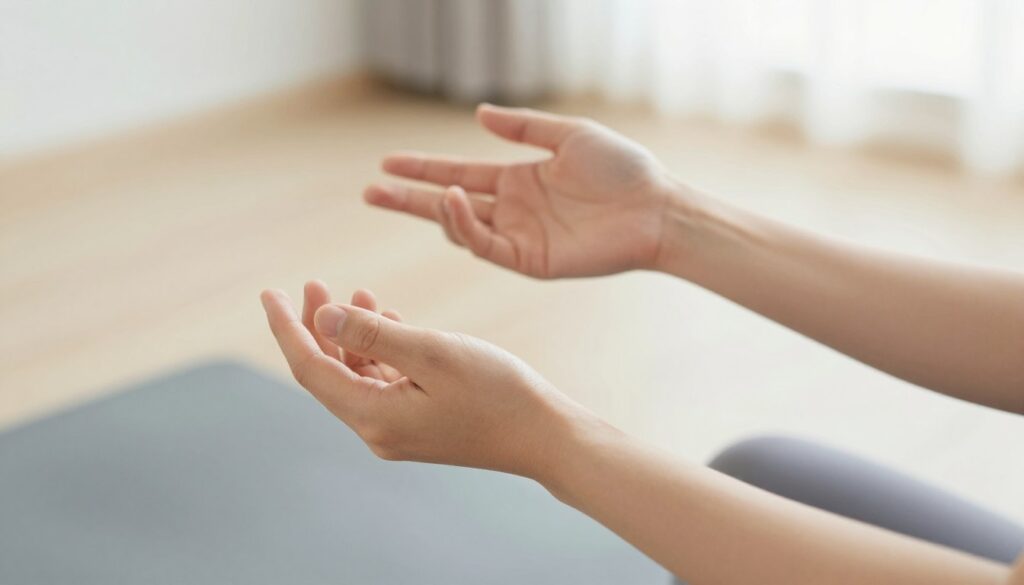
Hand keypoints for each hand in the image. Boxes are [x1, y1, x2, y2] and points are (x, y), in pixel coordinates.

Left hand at [261, 284, 598, 478]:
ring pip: (357, 374)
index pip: (309, 368)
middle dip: (317, 326)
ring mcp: (397, 430)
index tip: (268, 292)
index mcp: (373, 417)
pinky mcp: (417, 424)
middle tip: (314, 282)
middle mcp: (377, 430)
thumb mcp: (432, 352)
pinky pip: (384, 382)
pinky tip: (392, 319)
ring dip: (353, 334)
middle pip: (328, 372)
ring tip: (362, 292)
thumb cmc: (498, 393)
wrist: (546, 437)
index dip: (286, 328)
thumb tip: (321, 317)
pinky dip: (380, 349)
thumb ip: (372, 334)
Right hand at [364, 105, 675, 277]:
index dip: (422, 170)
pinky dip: (464, 226)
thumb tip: (478, 114)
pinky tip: (453, 201)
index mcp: (518, 180)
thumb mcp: (569, 135)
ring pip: (460, 228)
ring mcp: (519, 237)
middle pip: (447, 205)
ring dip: (434, 211)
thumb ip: (523, 127)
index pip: (457, 174)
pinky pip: (486, 246)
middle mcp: (512, 211)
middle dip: (407, 199)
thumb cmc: (622, 169)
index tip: (387, 163)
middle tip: (369, 192)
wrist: (657, 208)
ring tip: (419, 192)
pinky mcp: (530, 260)